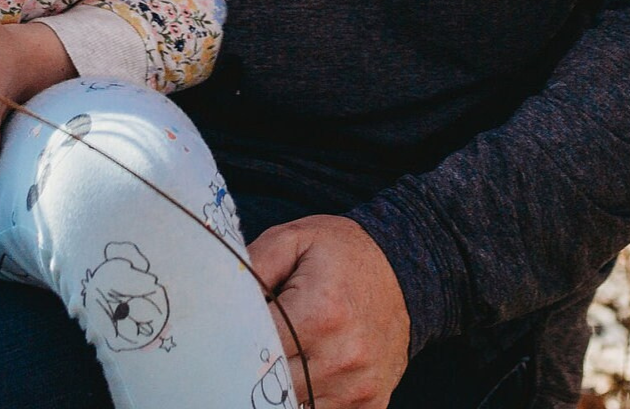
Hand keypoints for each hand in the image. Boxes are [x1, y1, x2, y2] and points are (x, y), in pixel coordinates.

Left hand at [249, 214, 409, 408]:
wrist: (408, 268)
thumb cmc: (344, 253)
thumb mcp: (296, 238)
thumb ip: (255, 264)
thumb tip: (221, 298)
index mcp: (320, 313)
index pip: (257, 351)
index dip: (239, 343)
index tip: (233, 333)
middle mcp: (343, 356)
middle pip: (273, 385)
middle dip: (259, 368)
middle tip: (257, 346)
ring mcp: (358, 386)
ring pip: (296, 407)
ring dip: (284, 388)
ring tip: (287, 356)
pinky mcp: (370, 404)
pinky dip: (309, 400)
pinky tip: (309, 374)